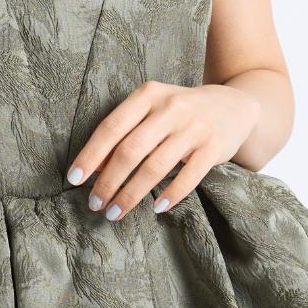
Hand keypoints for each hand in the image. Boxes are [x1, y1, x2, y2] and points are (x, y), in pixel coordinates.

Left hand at [67, 80, 260, 220]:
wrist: (233, 105)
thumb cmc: (179, 113)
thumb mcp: (150, 112)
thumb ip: (124, 133)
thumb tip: (94, 167)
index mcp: (148, 95)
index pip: (111, 127)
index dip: (91, 155)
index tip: (75, 179)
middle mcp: (170, 108)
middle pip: (130, 150)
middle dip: (108, 182)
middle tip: (95, 204)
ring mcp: (194, 127)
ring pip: (155, 167)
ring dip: (131, 194)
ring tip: (115, 213)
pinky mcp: (214, 146)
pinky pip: (188, 177)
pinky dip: (170, 195)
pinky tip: (156, 208)